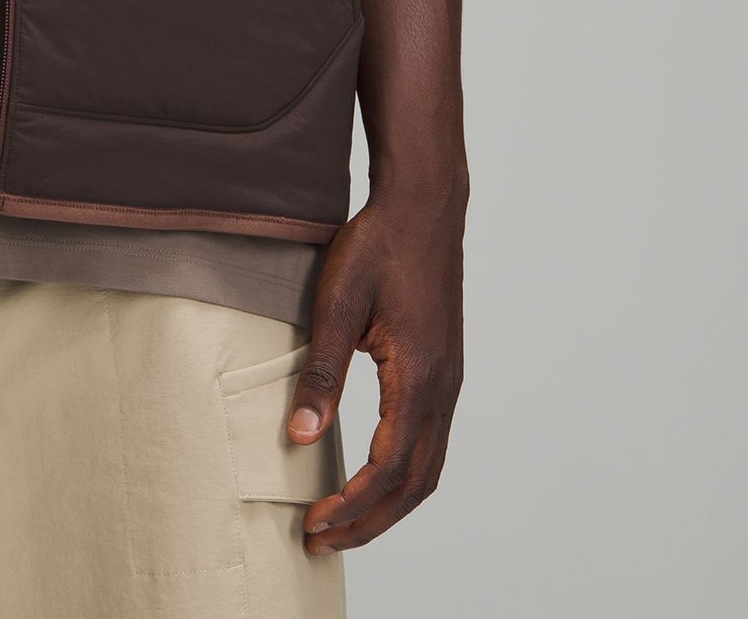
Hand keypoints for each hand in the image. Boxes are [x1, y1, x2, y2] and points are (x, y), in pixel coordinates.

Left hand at [285, 175, 466, 551]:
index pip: (387, 468)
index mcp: (417, 377)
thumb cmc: (378, 246)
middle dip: (369, 522)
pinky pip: (431, 443)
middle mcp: (442, 389)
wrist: (423, 206)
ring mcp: (449, 381)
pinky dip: (403, 476)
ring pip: (428, 469)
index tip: (313, 526)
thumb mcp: (337, 303)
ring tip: (344, 522)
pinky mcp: (444, 370)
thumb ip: (322, 373)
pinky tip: (373, 475)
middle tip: (322, 542)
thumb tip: (298, 436)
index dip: (351, 506)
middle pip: (414, 484)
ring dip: (388, 505)